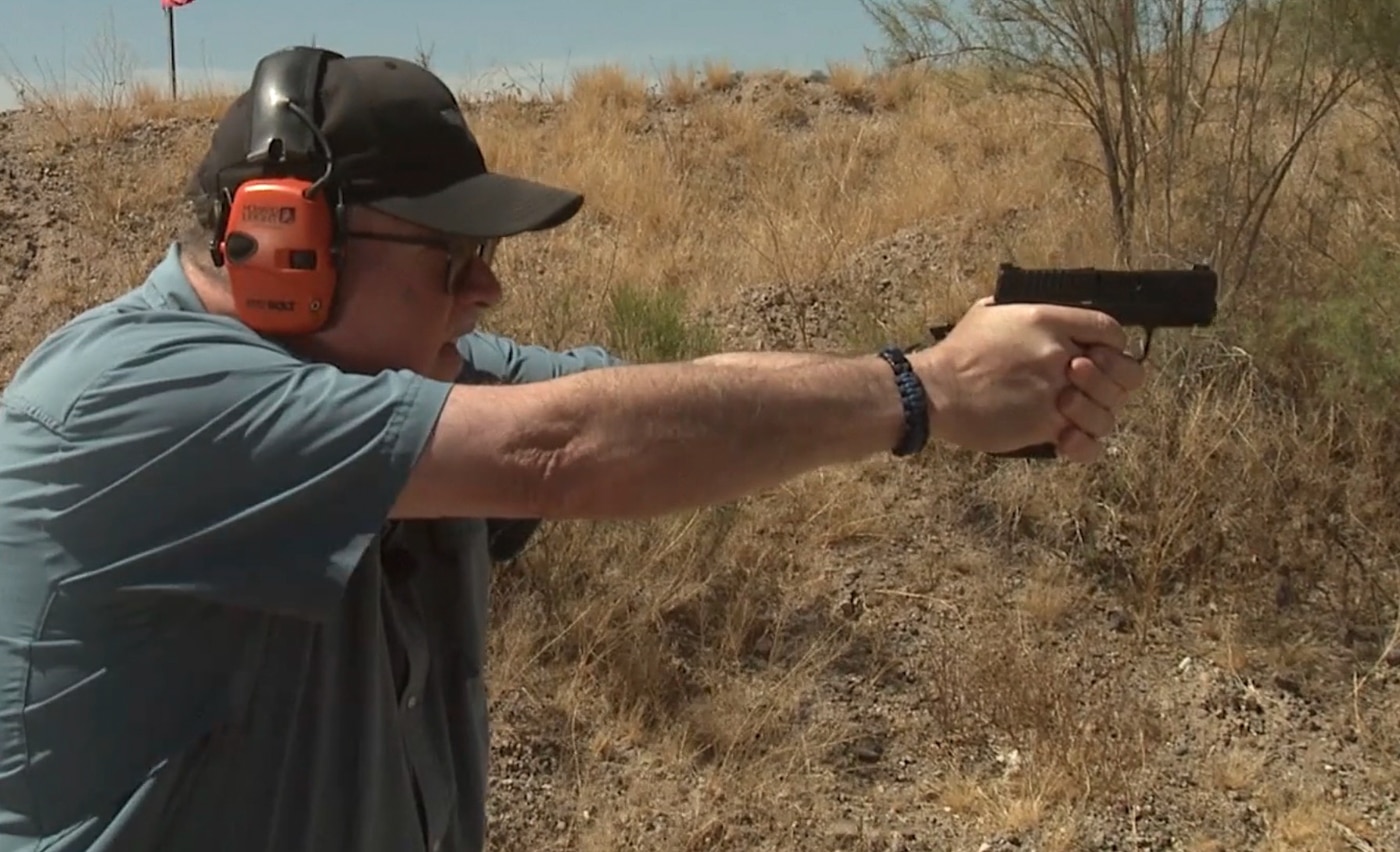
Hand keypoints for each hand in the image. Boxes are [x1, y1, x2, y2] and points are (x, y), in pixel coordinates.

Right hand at [909, 297, 1145, 462]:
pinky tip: (1067, 438)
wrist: (935, 391)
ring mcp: (1056, 392)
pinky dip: (1085, 444)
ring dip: (1096, 413)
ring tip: (1070, 411)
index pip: (1111, 329)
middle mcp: (1061, 355)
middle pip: (1124, 372)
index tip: (1105, 355)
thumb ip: (1020, 308)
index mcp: (1049, 320)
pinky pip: (1088, 442)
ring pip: (1109, 410)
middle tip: (1093, 387)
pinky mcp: (1046, 426)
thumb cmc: (957, 353)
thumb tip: (1033, 307)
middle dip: (1116, 381)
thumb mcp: (989, 312)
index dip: (1115, 345)